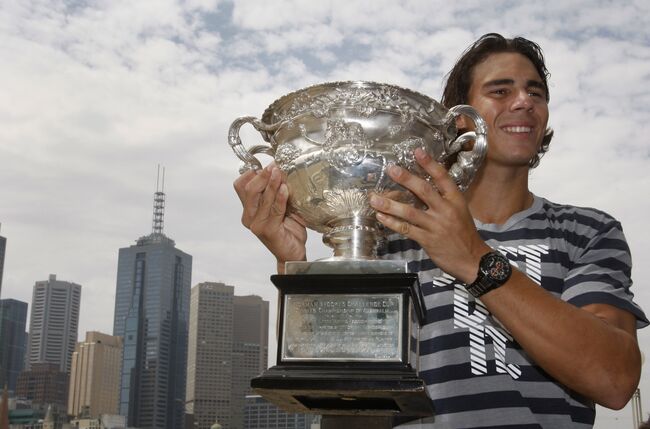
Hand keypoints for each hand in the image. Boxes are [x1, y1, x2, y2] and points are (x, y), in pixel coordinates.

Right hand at [233, 165, 306, 271]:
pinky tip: (285, 189)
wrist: (293, 252)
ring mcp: (256, 224)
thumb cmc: (288, 229)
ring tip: (280, 173)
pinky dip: (279, 198)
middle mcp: (249, 216)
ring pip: (261, 198)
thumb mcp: (282, 205)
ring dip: (271, 183)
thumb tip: (283, 169)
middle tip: (275, 166)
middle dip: (262, 175)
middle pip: (248, 189)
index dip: (252, 172)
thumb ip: (278, 190)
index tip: (268, 164)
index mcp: (249, 208)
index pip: (241, 185)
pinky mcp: (267, 230)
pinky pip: (274, 210)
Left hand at [369, 149, 489, 282]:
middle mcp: (446, 210)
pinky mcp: (427, 240)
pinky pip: (406, 229)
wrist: (472, 260)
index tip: (417, 152)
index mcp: (455, 200)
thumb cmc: (464, 234)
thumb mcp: (459, 211)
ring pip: (410, 212)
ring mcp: (436, 226)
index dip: (429, 164)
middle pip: (423, 191)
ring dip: (390, 204)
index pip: (442, 178)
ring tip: (374, 198)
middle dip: (406, 179)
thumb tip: (418, 188)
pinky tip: (381, 217)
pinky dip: (392, 223)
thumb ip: (442, 200)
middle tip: (391, 169)